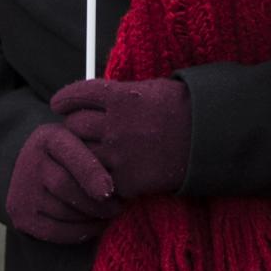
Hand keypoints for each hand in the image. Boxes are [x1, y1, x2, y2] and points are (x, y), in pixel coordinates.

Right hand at [4, 121, 119, 243]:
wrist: (33, 172)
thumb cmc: (72, 155)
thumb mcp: (81, 142)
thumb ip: (98, 151)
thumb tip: (126, 174)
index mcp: (48, 137)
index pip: (69, 155)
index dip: (90, 174)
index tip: (109, 190)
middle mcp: (30, 161)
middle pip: (65, 186)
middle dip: (97, 201)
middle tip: (120, 206)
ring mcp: (22, 191)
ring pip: (63, 211)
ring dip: (92, 217)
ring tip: (111, 214)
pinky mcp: (21, 216)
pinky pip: (55, 231)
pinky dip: (80, 232)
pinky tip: (96, 226)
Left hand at [52, 76, 190, 199]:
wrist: (212, 139)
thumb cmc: (185, 109)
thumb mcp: (152, 89)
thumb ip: (121, 94)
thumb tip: (95, 98)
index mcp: (121, 97)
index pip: (79, 94)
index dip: (65, 99)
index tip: (58, 104)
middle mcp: (116, 124)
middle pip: (75, 127)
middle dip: (73, 129)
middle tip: (76, 133)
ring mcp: (121, 155)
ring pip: (83, 156)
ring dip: (83, 156)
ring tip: (88, 157)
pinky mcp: (129, 181)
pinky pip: (102, 180)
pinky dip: (101, 179)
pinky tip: (105, 177)